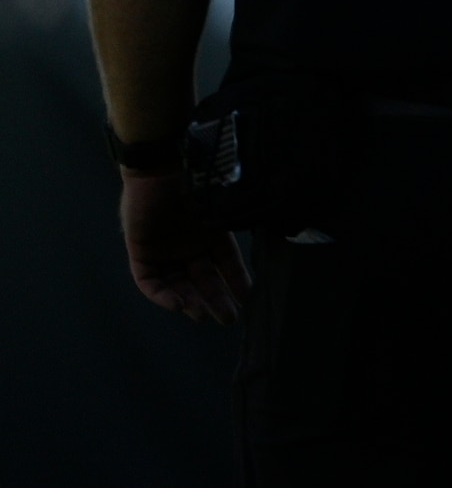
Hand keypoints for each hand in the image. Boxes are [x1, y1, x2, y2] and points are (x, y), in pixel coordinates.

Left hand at [119, 169, 241, 325]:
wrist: (161, 168)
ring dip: (191, 302)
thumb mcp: (223, 210)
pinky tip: (179, 303)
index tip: (248, 299)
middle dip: (215, 300)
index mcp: (210, 233)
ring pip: (177, 284)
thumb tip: (275, 240)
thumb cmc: (197, 182)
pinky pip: (149, 281)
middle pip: (202, 279)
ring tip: (204, 315)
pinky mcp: (141, 252)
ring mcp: (164, 249)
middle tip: (227, 318)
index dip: (237, 282)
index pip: (226, 264)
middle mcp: (188, 244)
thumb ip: (239, 230)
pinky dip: (162, 295)